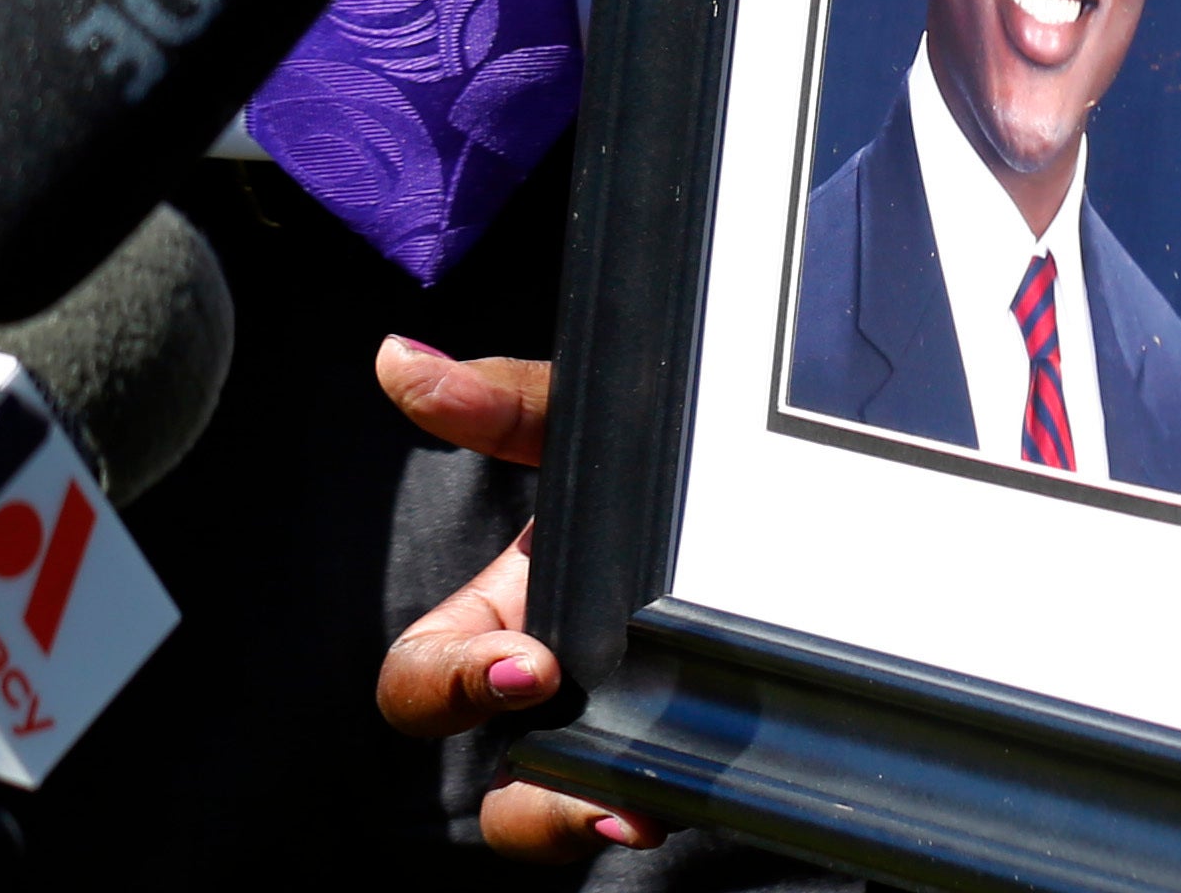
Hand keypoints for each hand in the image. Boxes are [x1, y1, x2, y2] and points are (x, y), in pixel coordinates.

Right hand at [369, 342, 648, 861]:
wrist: (782, 496)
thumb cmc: (654, 466)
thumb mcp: (589, 427)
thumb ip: (506, 400)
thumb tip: (398, 358)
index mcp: (501, 612)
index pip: (423, 674)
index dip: (451, 680)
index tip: (524, 662)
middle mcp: (544, 685)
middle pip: (485, 778)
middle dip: (515, 783)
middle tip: (587, 756)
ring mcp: (605, 729)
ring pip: (550, 816)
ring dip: (575, 822)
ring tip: (633, 815)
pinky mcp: (675, 754)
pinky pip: (644, 806)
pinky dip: (655, 810)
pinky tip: (681, 802)